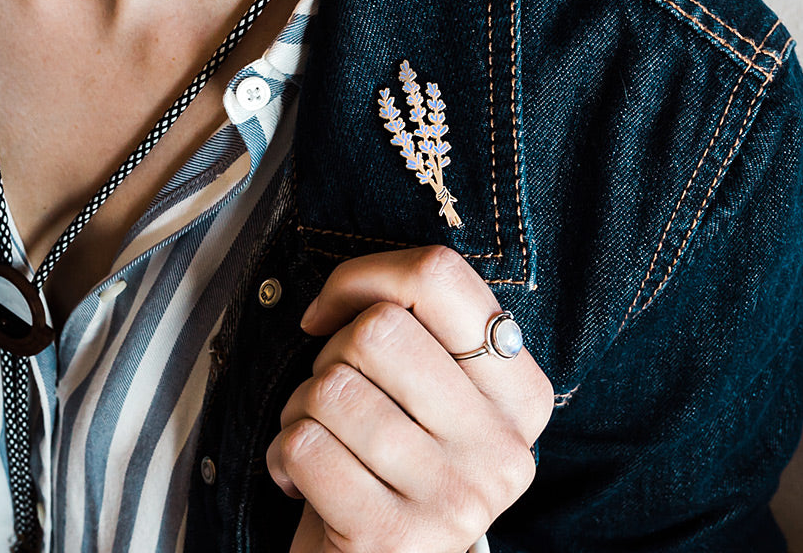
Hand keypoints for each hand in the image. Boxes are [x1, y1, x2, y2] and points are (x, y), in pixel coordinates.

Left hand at [265, 246, 553, 552]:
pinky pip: (305, 446)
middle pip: (379, 328)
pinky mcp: (393, 537)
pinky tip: (304, 482)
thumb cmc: (385, 464)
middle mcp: (502, 446)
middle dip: (330, 354)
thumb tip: (341, 294)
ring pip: (333, 387)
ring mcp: (454, 496)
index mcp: (521, 394)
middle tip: (335, 396)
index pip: (439, 277)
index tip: (330, 312)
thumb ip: (414, 328)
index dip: (365, 276)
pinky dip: (281, 456)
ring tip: (323, 442)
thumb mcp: (425, 392)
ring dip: (299, 410)